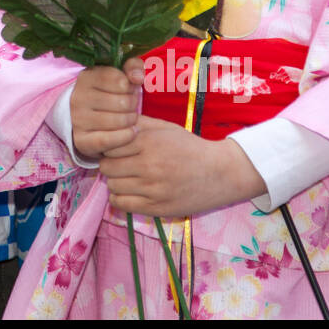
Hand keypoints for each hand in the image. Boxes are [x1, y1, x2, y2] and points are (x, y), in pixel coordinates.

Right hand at [70, 59, 141, 159]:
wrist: (87, 117)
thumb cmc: (109, 92)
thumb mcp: (120, 73)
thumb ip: (133, 66)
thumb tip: (137, 78)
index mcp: (86, 77)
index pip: (120, 80)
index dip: (130, 86)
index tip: (128, 88)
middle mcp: (78, 97)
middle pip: (122, 102)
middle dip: (133, 104)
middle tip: (130, 105)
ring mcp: (78, 120)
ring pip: (119, 121)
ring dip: (131, 120)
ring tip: (129, 117)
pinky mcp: (81, 140)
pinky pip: (110, 140)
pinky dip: (126, 136)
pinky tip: (131, 132)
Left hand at [100, 116, 266, 217]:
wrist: (220, 173)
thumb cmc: (191, 147)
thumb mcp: (166, 128)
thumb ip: (139, 123)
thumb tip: (113, 120)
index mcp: (149, 143)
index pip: (109, 146)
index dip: (110, 147)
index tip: (116, 149)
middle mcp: (149, 166)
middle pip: (107, 167)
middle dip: (110, 164)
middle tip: (120, 164)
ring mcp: (152, 189)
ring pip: (112, 186)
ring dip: (115, 181)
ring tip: (127, 177)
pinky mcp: (156, 208)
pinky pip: (121, 204)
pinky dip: (119, 198)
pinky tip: (130, 191)